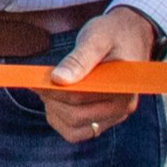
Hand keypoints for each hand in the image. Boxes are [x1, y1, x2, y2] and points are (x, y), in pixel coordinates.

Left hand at [39, 5, 162, 143]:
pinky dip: (62, 121)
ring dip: (56, 113)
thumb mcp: (96, 37)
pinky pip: (78, 132)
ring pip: (76, 130)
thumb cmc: (113, 33)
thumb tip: (58, 79)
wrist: (131, 34)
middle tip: (41, 84)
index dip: (54, 90)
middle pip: (76, 116)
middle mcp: (123, 107)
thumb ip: (79, 59)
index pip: (81, 97)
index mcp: (123, 86)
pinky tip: (56, 102)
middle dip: (53, 101)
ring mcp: (115, 116)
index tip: (35, 81)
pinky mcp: (105, 119)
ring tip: (50, 91)